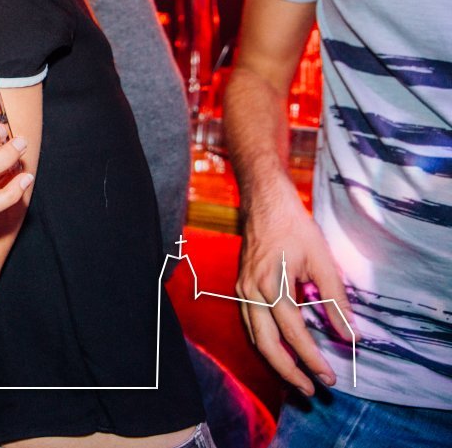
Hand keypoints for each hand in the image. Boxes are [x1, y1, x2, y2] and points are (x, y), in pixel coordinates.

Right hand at [235, 183, 354, 394]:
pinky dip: (265, 342)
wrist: (265, 203)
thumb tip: (351, 334)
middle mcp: (252, 291)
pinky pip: (250, 323)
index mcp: (272, 285)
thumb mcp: (323, 260)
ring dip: (275, 360)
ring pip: (255, 337)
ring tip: (297, 376)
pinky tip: (281, 349)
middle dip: (289, 371)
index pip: (294, 333)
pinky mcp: (241, 286)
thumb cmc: (295, 227)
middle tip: (311, 389)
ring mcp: (242, 289)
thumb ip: (336, 300)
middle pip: (267, 344)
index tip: (329, 377)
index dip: (312, 358)